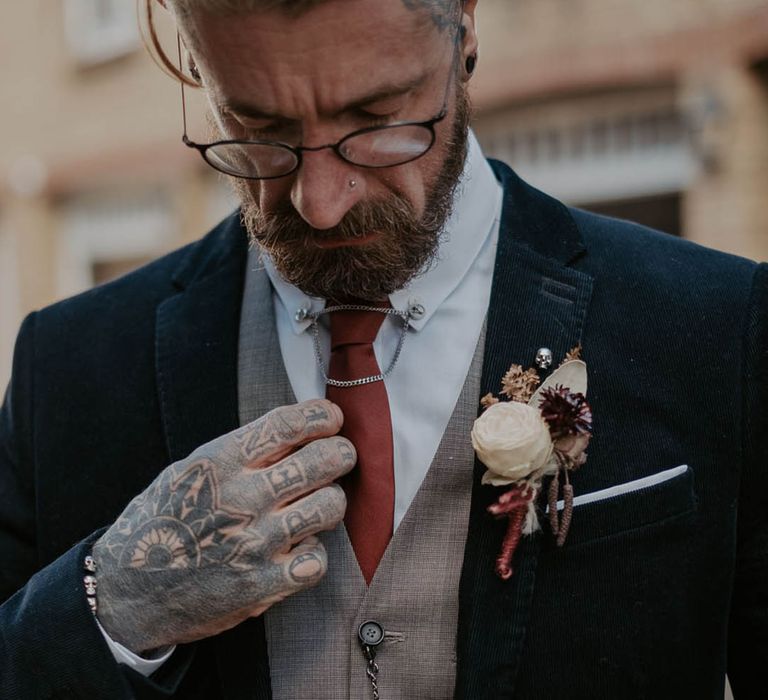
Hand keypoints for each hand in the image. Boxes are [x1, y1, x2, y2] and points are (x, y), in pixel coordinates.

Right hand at [91, 399, 353, 652]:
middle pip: (322, 461)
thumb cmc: (164, 521)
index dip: (321, 416)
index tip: (332, 418)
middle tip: (339, 456)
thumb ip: (240, 451)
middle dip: (341, 453)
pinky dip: (314, 553)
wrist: (127, 591)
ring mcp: (254, 542)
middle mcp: (241, 498)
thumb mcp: (190, 471)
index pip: (288, 424)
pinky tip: (299, 549)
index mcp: (221, 462)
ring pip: (329, 506)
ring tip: (319, 503)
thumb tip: (296, 428)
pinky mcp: (262, 585)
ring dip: (331, 502)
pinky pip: (317, 560)